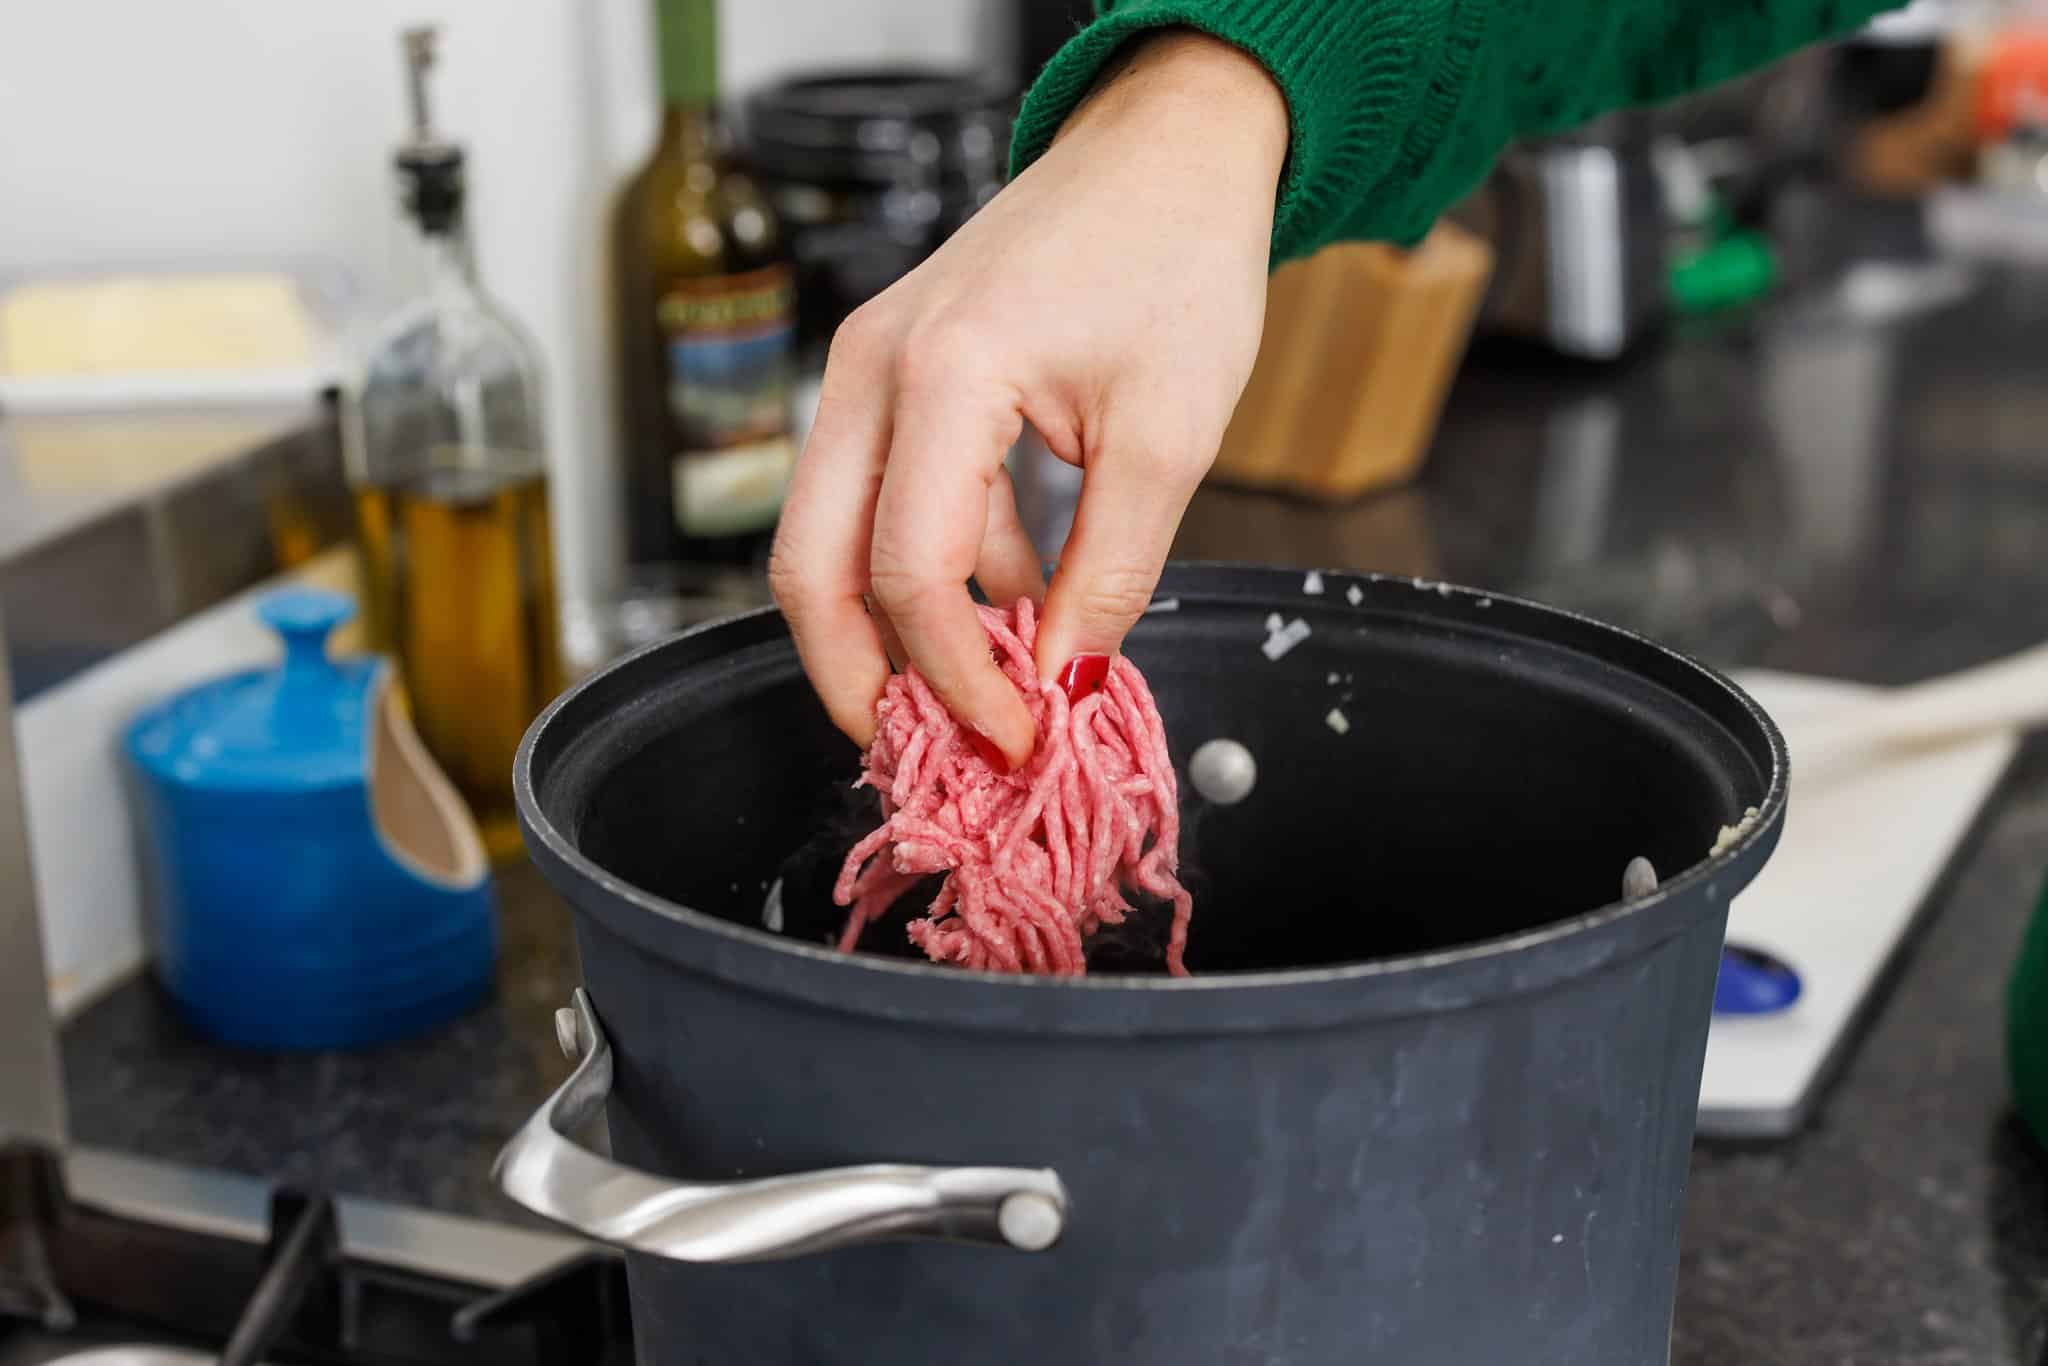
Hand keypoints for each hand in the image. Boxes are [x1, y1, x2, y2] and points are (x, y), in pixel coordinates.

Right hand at [769, 30, 1287, 763]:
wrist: (1164, 155)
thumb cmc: (1175, 261)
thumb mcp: (1169, 436)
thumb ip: (1110, 572)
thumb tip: (1065, 683)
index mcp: (942, 375)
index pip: (911, 574)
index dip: (960, 681)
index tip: (1020, 738)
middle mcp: (870, 369)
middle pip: (810, 570)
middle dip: (859, 681)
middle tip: (926, 754)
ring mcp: (864, 368)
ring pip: (829, 540)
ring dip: (894, 631)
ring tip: (984, 691)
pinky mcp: (886, 375)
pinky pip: (878, 498)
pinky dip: (930, 568)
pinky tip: (1013, 595)